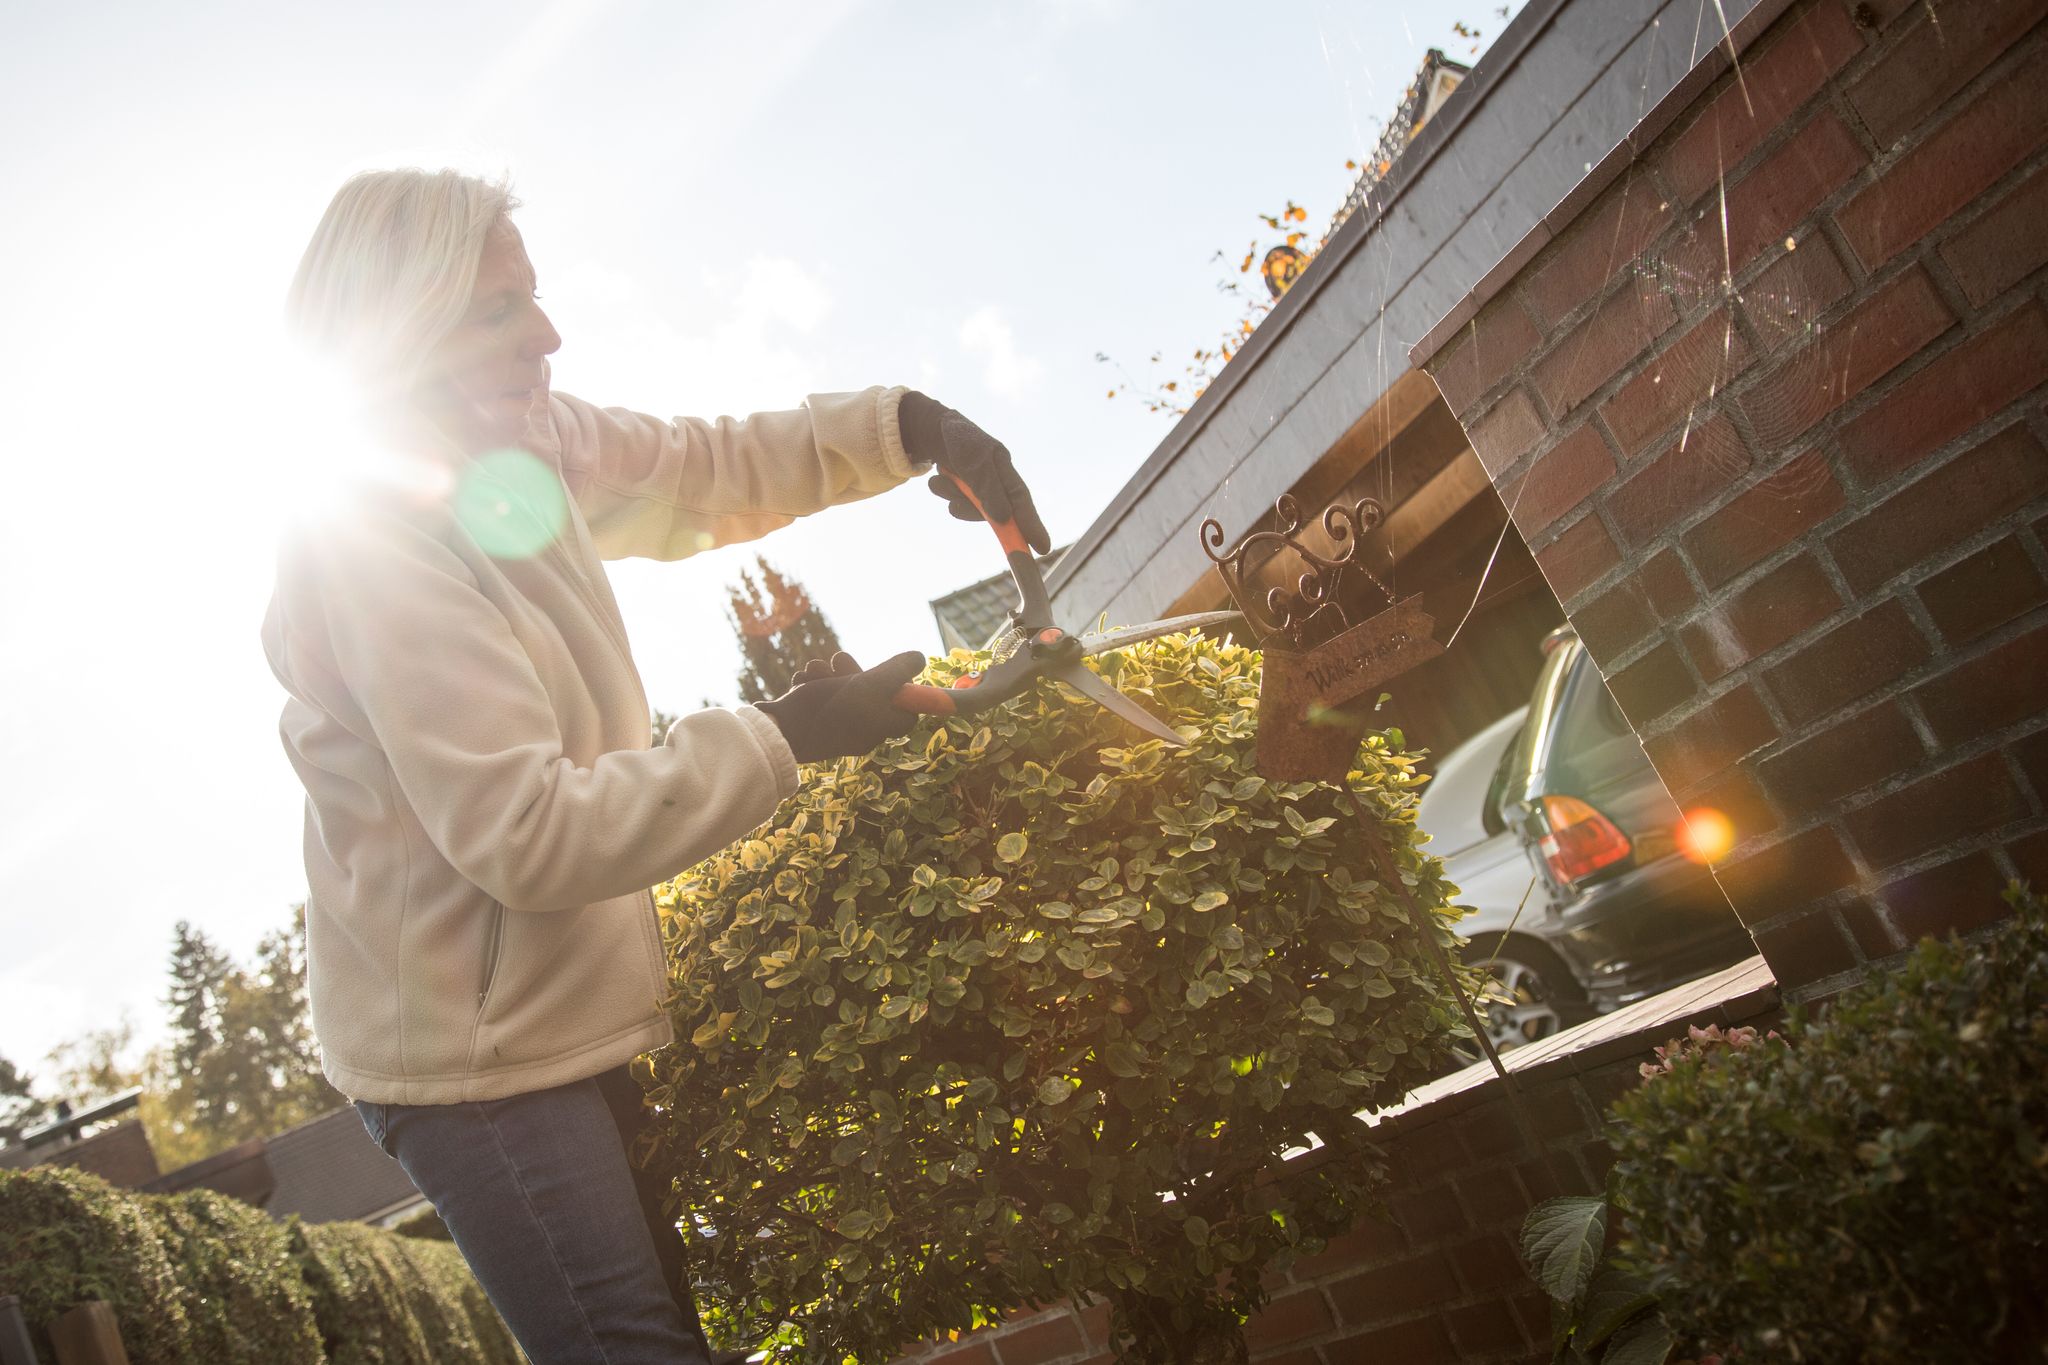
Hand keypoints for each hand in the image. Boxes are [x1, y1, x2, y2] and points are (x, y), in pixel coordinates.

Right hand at [757, 651, 924, 762]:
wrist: (782, 730)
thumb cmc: (832, 709)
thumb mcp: (872, 685)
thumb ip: (898, 671)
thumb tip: (919, 658)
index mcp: (880, 728)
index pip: (905, 712)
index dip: (901, 689)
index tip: (889, 672)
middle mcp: (861, 729)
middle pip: (870, 692)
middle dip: (853, 670)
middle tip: (838, 661)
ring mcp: (836, 725)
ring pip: (841, 687)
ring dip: (827, 672)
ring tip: (814, 671)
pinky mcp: (814, 718)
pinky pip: (820, 694)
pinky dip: (811, 682)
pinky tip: (802, 681)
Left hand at [898, 391, 1050, 554]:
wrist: (930, 426)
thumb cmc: (959, 439)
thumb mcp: (975, 462)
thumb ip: (989, 490)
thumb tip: (1004, 519)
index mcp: (1005, 469)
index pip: (1022, 502)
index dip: (1033, 525)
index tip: (1043, 548)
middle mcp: (995, 481)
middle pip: (997, 512)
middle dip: (982, 516)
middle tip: (984, 530)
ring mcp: (977, 486)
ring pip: (971, 508)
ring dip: (955, 498)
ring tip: (943, 479)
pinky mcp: (961, 488)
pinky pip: (954, 502)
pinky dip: (945, 492)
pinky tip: (939, 478)